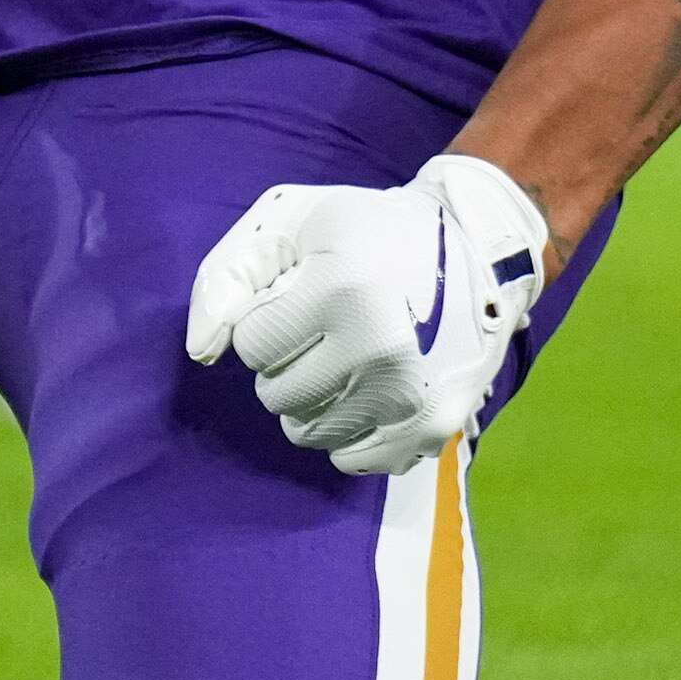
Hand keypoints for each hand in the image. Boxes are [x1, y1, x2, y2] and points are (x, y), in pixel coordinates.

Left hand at [183, 154, 550, 475]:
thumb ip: (227, 274)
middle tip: (327, 328)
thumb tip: (202, 351)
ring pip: (307, 433)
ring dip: (313, 399)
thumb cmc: (369, 232)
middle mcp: (380, 351)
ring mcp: (411, 398)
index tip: (302, 297)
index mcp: (343, 291)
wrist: (478, 249)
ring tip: (347, 356)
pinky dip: (349, 431)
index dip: (268, 319)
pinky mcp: (433, 430)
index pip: (251, 344)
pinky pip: (351, 460)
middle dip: (287, 362)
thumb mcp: (291, 220)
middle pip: (275, 395)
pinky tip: (370, 390)